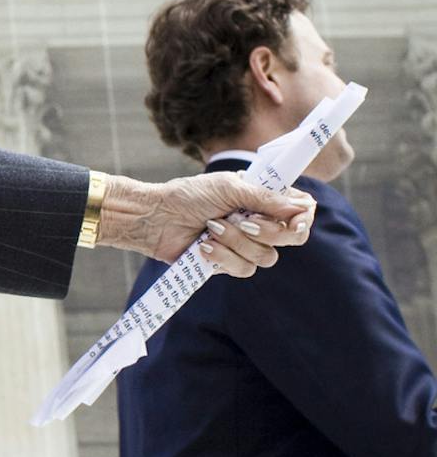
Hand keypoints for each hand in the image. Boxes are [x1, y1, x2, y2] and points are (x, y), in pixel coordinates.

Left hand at [94, 171, 315, 276]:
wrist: (154, 216)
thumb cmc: (188, 195)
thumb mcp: (228, 188)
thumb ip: (265, 198)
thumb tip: (301, 209)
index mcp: (263, 199)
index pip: (301, 211)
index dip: (302, 219)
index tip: (292, 221)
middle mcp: (259, 223)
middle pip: (291, 239)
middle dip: (266, 231)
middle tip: (241, 220)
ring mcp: (245, 244)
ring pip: (266, 257)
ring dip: (236, 241)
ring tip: (210, 227)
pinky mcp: (228, 263)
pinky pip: (243, 269)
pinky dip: (223, 256)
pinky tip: (203, 245)